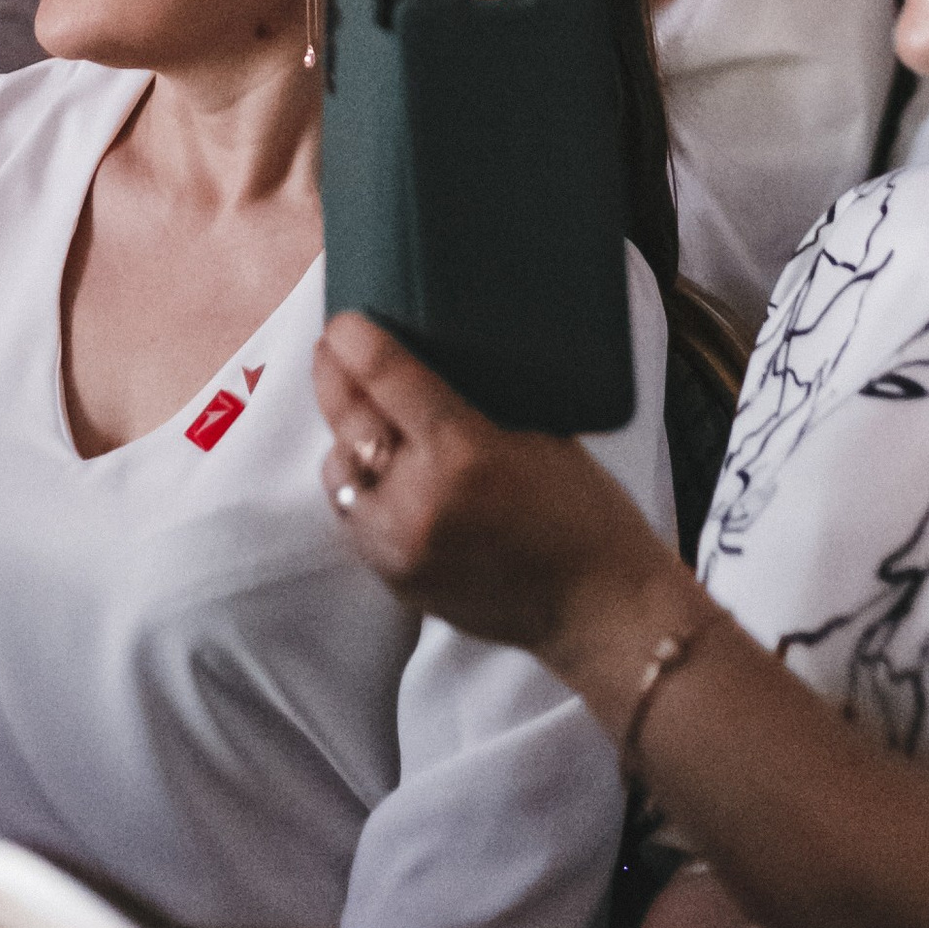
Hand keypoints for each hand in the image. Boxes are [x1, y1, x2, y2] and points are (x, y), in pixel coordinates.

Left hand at [313, 312, 671, 655]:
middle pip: (349, 420)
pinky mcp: (395, 580)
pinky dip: (356, 487)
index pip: (386, 378)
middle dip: (333, 375)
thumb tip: (425, 363)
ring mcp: (401, 546)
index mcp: (464, 452)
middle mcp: (420, 499)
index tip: (343, 321)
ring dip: (342, 436)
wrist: (597, 606)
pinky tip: (371, 466)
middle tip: (331, 348)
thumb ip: (475, 405)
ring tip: (352, 407)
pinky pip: (353, 519)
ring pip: (340, 473)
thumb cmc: (584, 513)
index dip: (354, 341)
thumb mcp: (539, 434)